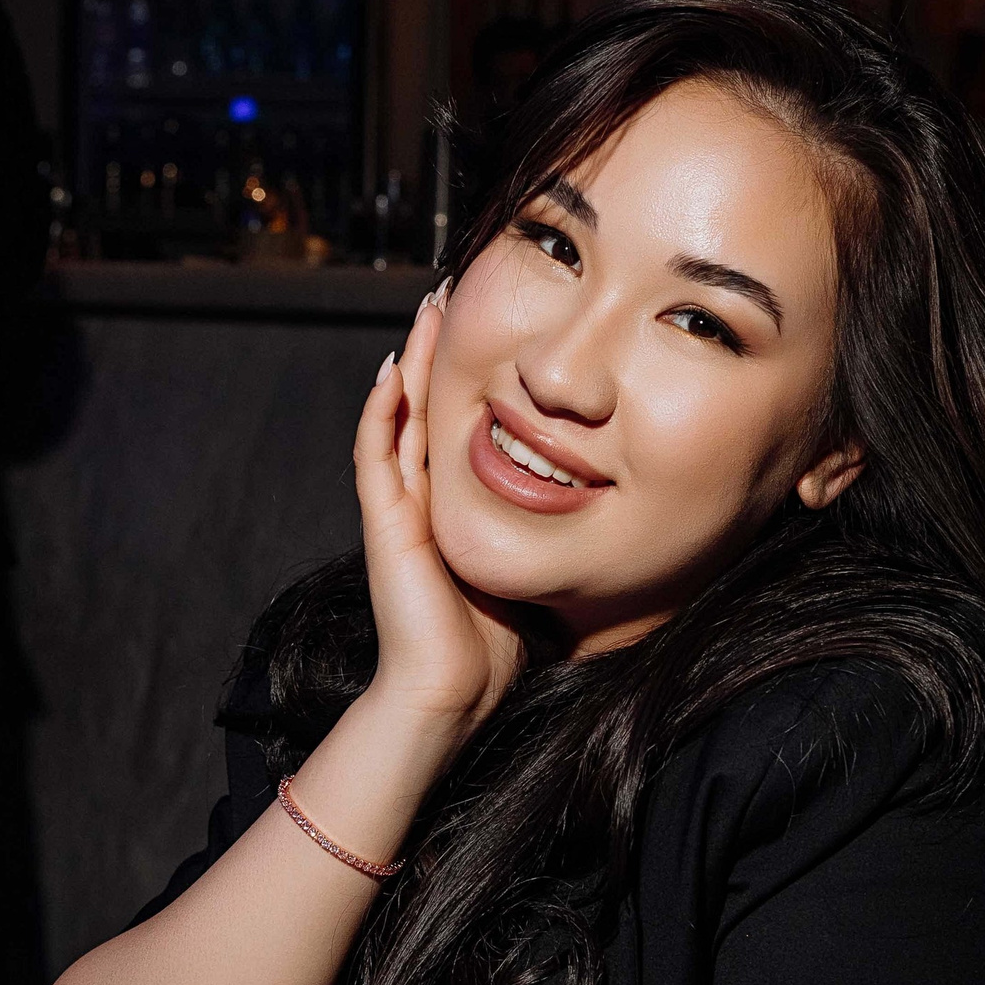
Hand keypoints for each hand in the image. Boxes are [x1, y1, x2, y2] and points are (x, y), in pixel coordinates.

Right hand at [354, 287, 525, 739]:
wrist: (451, 693)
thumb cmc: (497, 648)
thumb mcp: (534, 569)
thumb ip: (552, 536)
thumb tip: (607, 514)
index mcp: (454, 508)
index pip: (461, 425)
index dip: (474, 375)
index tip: (498, 327)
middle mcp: (422, 499)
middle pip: (428, 404)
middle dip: (442, 348)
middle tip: (453, 291)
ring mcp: (398, 508)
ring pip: (401, 415)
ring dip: (415, 360)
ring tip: (429, 309)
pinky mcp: (386, 524)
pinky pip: (377, 453)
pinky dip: (383, 409)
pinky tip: (395, 367)